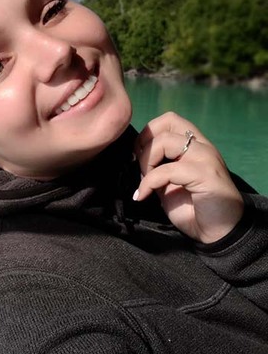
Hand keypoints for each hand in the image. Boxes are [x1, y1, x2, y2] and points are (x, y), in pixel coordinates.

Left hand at [133, 112, 243, 243]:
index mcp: (194, 146)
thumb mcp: (167, 186)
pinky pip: (166, 170)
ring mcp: (206, 158)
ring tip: (144, 183)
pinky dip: (147, 183)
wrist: (218, 233)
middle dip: (145, 141)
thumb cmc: (192, 210)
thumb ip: (155, 170)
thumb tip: (136, 161)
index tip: (137, 156)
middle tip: (138, 164)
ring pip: (166, 141)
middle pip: (168, 121)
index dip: (148, 133)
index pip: (169, 120)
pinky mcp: (205, 174)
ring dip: (146, 162)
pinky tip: (142, 196)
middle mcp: (202, 147)